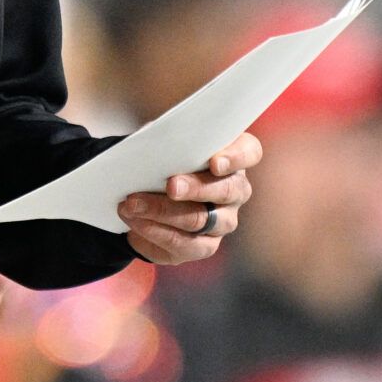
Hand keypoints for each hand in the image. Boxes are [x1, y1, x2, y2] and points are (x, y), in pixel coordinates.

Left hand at [119, 131, 260, 264]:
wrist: (146, 193)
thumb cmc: (163, 159)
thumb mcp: (164, 142)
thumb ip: (166, 136)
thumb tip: (153, 136)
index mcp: (232, 156)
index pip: (249, 152)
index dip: (236, 158)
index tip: (215, 162)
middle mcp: (235, 190)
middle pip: (227, 190)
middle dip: (195, 188)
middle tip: (170, 186)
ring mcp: (223, 221)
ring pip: (201, 220)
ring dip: (163, 212)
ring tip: (132, 204)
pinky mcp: (204, 246)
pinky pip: (184, 244)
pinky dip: (155, 232)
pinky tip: (135, 222)